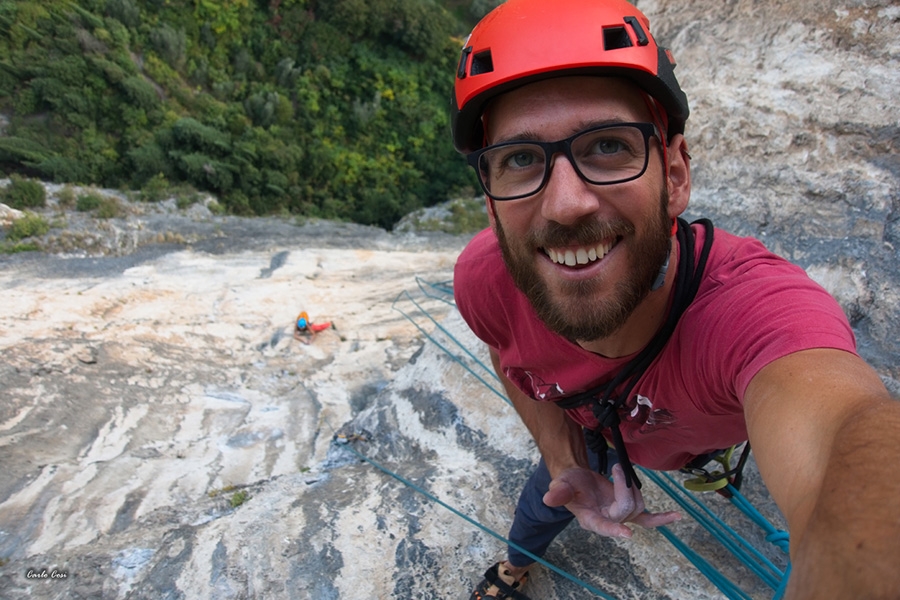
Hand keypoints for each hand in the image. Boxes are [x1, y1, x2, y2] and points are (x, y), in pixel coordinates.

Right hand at [542, 464, 680, 537]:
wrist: (576, 481)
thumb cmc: (567, 484)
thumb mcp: (560, 484)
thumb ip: (558, 492)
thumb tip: (549, 497)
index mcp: (589, 518)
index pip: (602, 525)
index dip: (614, 530)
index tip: (627, 533)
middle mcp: (607, 520)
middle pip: (625, 510)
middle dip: (624, 487)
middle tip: (617, 469)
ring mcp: (620, 517)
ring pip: (637, 508)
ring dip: (633, 489)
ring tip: (621, 473)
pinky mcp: (628, 510)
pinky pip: (647, 518)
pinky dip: (661, 518)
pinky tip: (676, 516)